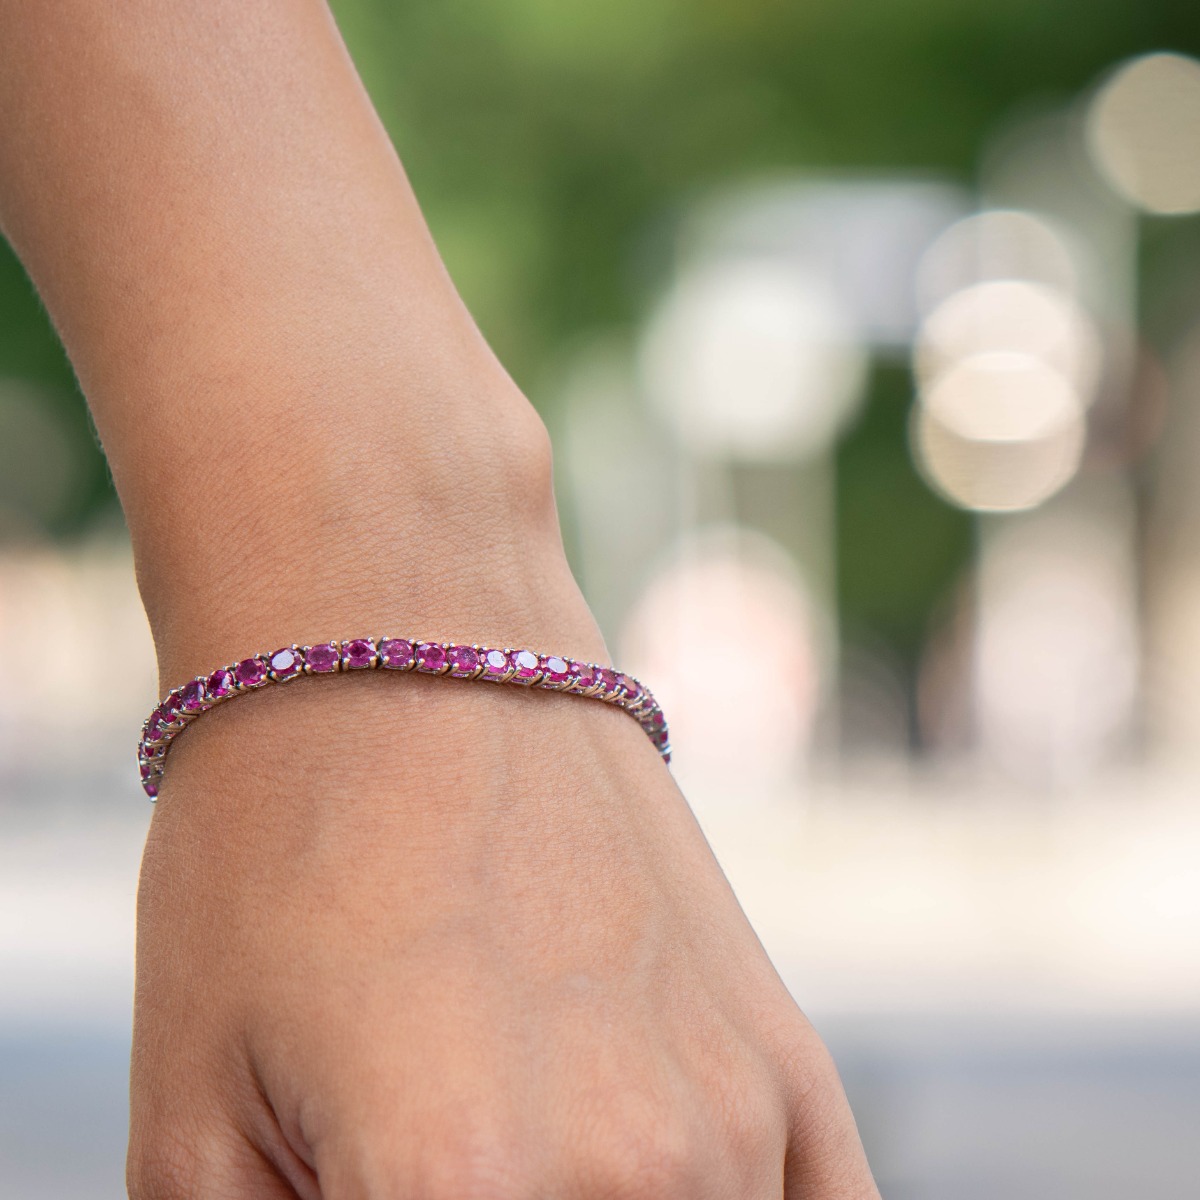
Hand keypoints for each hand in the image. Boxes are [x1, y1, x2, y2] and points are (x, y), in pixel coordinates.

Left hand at [127, 638, 878, 1197]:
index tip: (378, 1189)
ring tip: (520, 1142)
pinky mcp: (783, 1060)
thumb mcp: (193, 1124)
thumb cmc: (275, 856)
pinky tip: (683, 1195)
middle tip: (432, 1168)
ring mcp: (733, 1118)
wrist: (413, 651)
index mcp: (457, 1195)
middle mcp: (633, 1179)